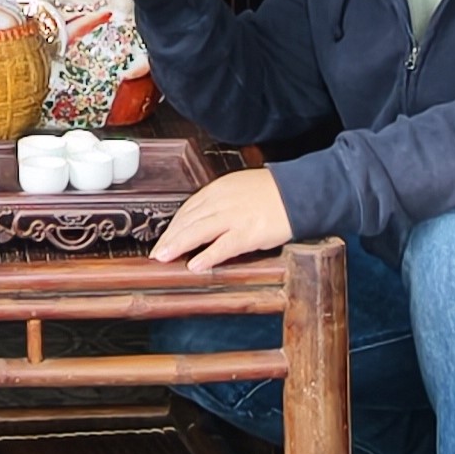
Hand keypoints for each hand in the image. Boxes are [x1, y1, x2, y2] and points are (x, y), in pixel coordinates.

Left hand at [151, 167, 292, 270]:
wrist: (298, 192)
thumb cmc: (271, 192)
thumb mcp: (238, 188)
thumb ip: (220, 202)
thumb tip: (203, 220)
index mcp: (219, 189)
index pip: (188, 208)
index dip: (174, 225)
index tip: (163, 237)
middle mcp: (222, 201)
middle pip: (188, 220)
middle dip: (170, 237)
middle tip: (156, 252)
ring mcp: (234, 217)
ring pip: (198, 231)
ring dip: (178, 245)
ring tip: (164, 257)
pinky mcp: (248, 232)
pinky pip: (223, 246)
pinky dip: (207, 256)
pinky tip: (195, 264)